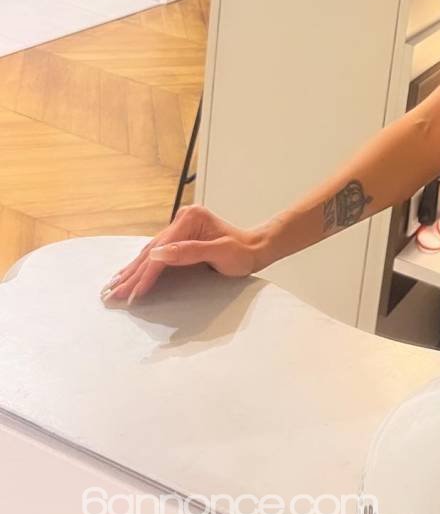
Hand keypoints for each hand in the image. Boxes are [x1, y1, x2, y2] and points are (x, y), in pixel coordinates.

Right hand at [99, 204, 272, 305]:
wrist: (255, 248)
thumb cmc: (242, 252)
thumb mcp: (219, 253)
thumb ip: (189, 252)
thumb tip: (157, 254)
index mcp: (190, 218)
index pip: (161, 252)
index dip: (145, 275)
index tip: (131, 294)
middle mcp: (182, 219)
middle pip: (151, 251)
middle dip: (130, 275)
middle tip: (110, 294)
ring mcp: (180, 227)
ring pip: (149, 252)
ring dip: (130, 271)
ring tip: (111, 286)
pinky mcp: (180, 236)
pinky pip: (156, 253)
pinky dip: (141, 266)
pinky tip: (128, 274)